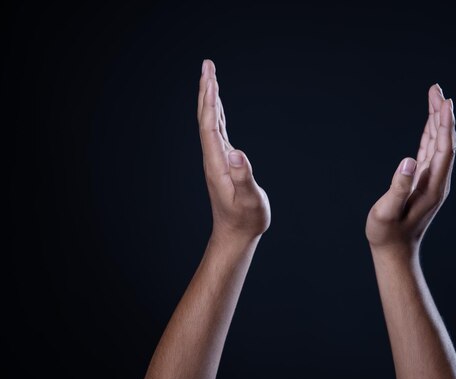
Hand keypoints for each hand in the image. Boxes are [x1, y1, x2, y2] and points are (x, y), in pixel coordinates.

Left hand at [197, 60, 269, 240]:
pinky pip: (217, 131)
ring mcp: (217, 159)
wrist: (235, 235)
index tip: (211, 78)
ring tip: (211, 77)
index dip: (210, 101)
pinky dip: (217, 114)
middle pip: (206, 118)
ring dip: (210, 99)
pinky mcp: (224, 163)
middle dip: (207, 90)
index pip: (209, 125)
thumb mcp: (249, 200)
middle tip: (208, 65)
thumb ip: (243, 177)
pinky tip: (218, 107)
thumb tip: (237, 153)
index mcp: (217, 163)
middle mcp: (213, 158)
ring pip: (210, 122)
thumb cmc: (245, 220)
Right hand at [365, 84, 455, 253]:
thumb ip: (397, 188)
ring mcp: (431, 181)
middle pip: (445, 141)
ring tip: (435, 97)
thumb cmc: (387, 234)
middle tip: (436, 89)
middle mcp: (436, 182)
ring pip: (439, 144)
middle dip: (442, 114)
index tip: (444, 102)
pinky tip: (429, 123)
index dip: (444, 125)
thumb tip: (407, 160)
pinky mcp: (422, 182)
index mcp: (432, 187)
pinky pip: (430, 152)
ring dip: (437, 120)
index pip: (443, 150)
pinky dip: (430, 133)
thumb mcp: (387, 213)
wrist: (395, 252)